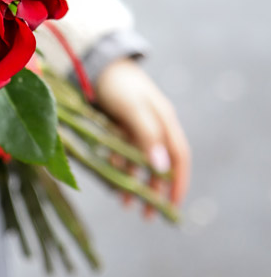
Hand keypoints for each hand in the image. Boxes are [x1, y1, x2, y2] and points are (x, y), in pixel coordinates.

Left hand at [93, 58, 190, 217]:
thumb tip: (161, 168)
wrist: (96, 61)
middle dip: (155, 190)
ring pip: (140, 161)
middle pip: (160, 164)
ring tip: (126, 205)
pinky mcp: (119, 126)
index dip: (178, 183)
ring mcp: (136, 126)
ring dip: (135, 182)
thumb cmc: (118, 83)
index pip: (179, 158)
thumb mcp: (133, 108)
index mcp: (165, 120)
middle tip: (145, 215)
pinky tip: (112, 179)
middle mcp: (154, 125)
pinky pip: (123, 152)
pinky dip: (119, 167)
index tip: (172, 206)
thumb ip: (147, 135)